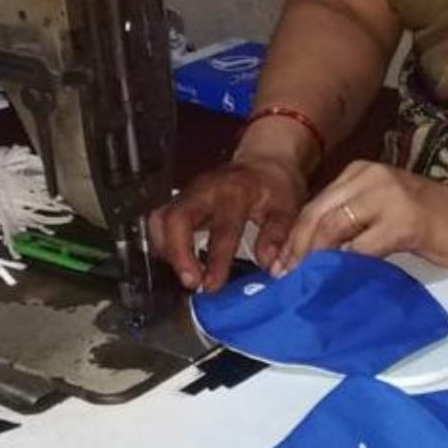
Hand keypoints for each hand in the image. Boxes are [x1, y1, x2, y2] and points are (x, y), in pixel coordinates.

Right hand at [148, 155, 307, 291]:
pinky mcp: (180, 201)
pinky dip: (164, 246)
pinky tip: (179, 263)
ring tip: (185, 275)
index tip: (213, 284)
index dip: (215, 260)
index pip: (221, 228)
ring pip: (160, 220)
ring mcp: (189, 194)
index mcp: (235, 192)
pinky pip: (160, 223)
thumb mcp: (287, 208)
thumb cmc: (273, 187)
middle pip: (175, 218)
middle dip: (177, 254)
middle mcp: (206, 191)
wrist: (263, 163)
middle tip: (190, 281)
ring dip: (167, 252)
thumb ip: (278, 236)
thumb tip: (270, 266)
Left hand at [274, 161, 447, 274]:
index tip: (280, 265)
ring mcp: (388, 196)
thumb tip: (309, 253)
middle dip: (297, 249)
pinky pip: (364, 246)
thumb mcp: (380, 210)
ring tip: (305, 281)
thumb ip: (350, 222)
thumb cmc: (428, 219)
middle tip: (285, 277)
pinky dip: (347, 265)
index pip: (314, 205)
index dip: (293, 237)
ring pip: (335, 227)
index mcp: (359, 172)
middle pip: (318, 214)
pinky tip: (340, 280)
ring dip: (316, 258)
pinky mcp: (405, 221)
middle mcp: (370, 177)